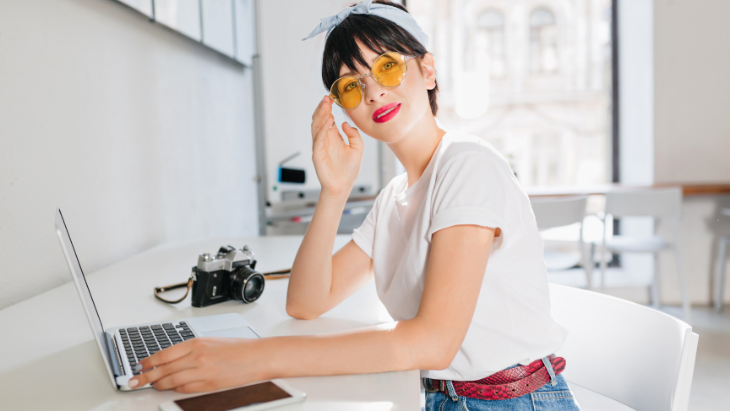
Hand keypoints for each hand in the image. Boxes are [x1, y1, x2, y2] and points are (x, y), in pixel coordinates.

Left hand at [128, 338, 266, 392]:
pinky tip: (170, 389)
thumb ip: (191, 349)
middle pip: (163, 369)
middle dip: (145, 376)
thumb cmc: (238, 348)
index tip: (139, 365)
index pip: (164, 354)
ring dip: (159, 384)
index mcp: (197, 342)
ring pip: (171, 381)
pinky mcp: (208, 384)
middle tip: (134, 381)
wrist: (258, 357)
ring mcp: (202, 371)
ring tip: (151, 385)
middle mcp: (197, 356)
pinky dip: (175, 389)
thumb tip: (171, 358)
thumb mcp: (211, 341)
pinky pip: (185, 389)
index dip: (148, 361)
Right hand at [310, 95, 363, 195]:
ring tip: (326, 105)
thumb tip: (345, 124)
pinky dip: (322, 129)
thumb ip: (354, 135)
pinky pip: (318, 138)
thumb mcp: (358, 148)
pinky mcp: (317, 153)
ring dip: (321, 115)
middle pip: (320, 119)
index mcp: (333, 137)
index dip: (329, 108)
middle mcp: (325, 139)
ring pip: (316, 126)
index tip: (332, 98)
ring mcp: (320, 145)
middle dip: (323, 108)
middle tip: (327, 98)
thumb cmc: (349, 169)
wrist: (343, 186)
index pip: (328, 118)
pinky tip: (328, 121)